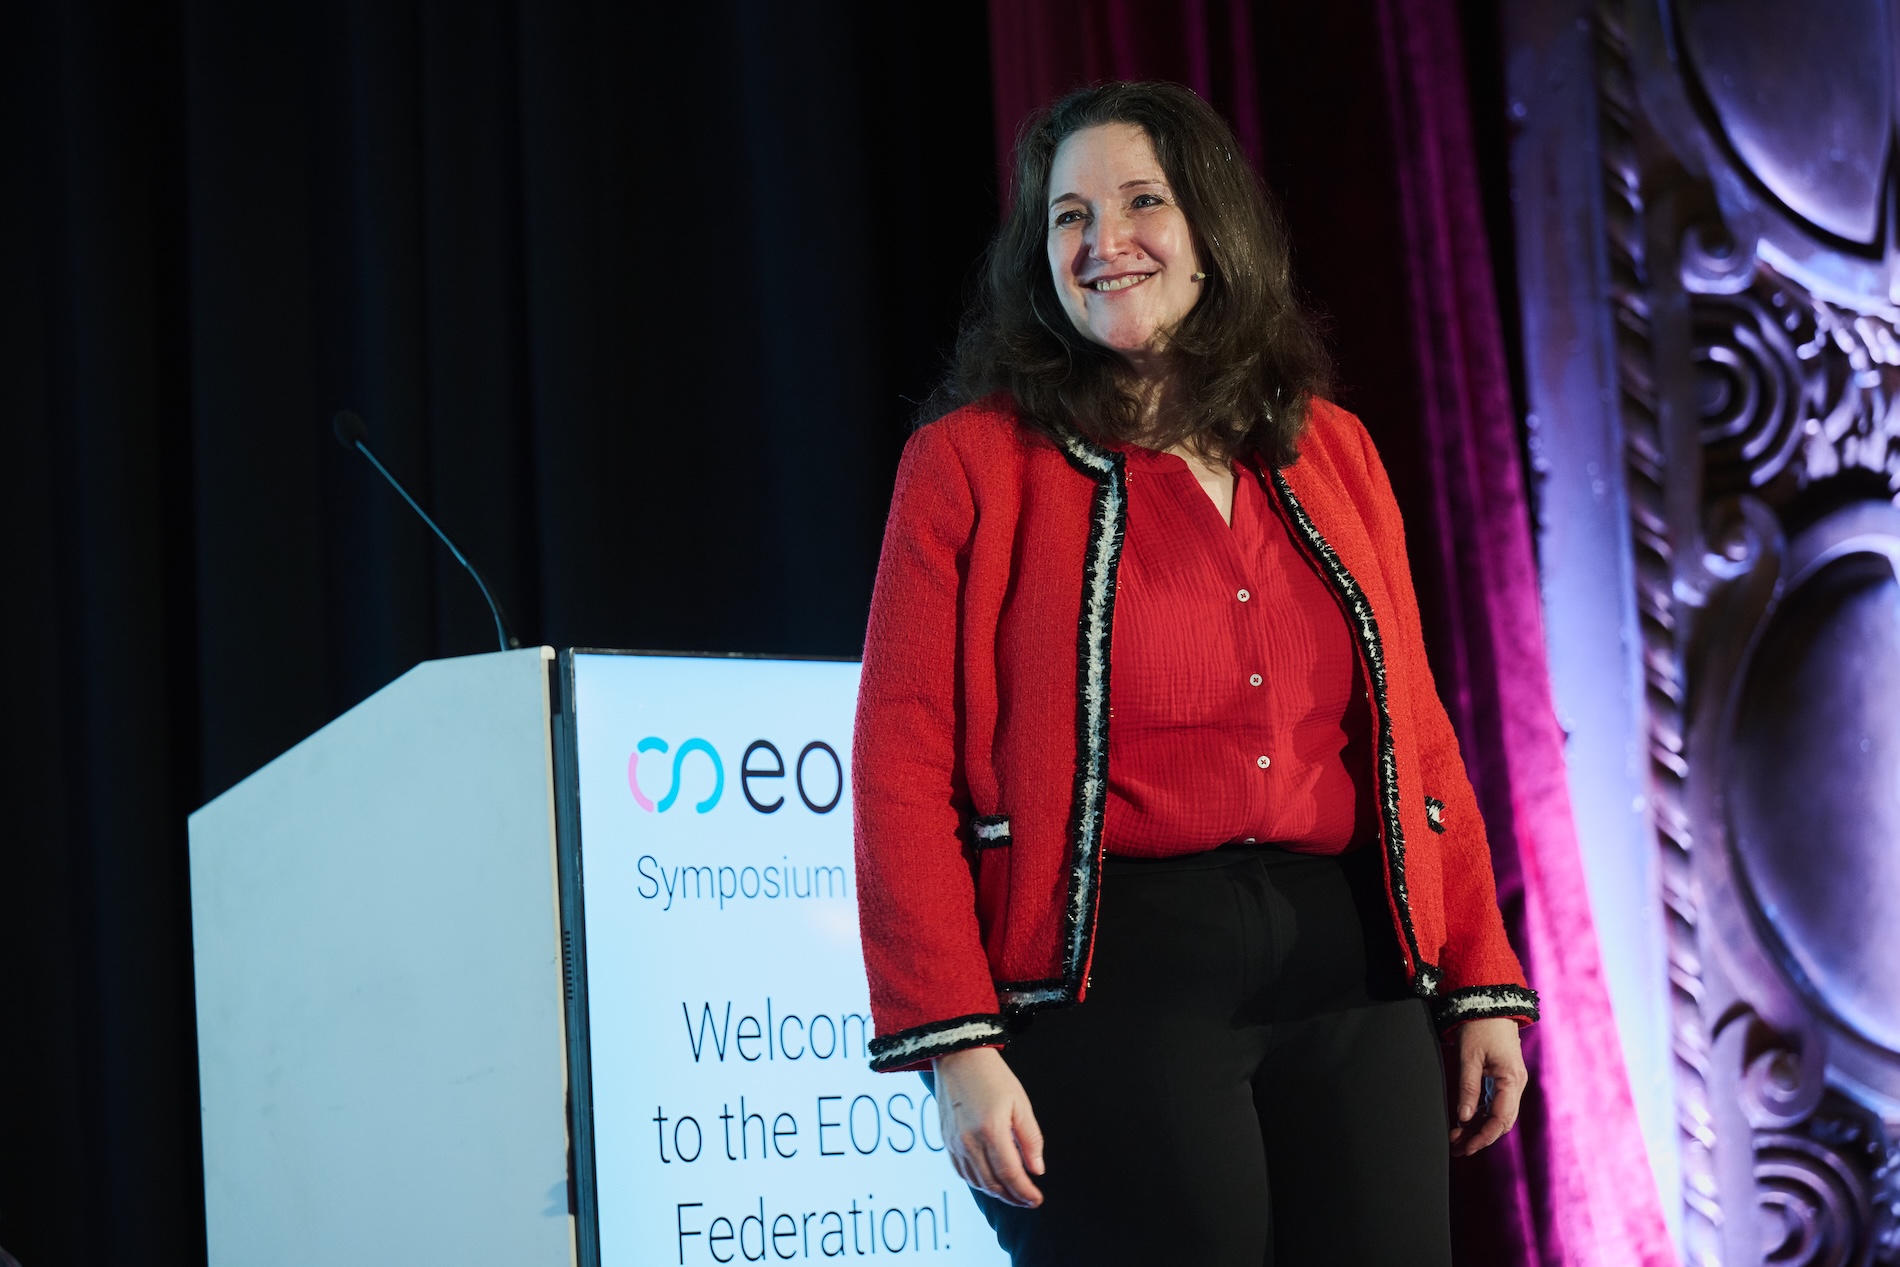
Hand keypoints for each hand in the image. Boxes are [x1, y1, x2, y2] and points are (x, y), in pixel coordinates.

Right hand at [932, 1046, 1044, 1206]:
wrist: (958, 1057)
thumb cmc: (993, 1076)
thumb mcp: (1021, 1102)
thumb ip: (1030, 1138)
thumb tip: (1037, 1169)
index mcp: (992, 1130)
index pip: (1010, 1173)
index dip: (1025, 1191)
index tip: (1037, 1199)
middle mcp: (969, 1141)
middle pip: (993, 1183)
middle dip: (1013, 1197)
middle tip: (1029, 1200)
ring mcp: (955, 1143)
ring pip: (977, 1181)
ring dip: (997, 1193)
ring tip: (1013, 1194)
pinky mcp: (946, 1141)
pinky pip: (962, 1172)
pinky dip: (978, 1183)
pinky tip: (990, 1182)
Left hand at [1448, 1017, 1526, 1156]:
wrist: (1489, 1002)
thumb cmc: (1479, 1026)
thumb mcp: (1469, 1056)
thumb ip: (1468, 1087)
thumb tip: (1464, 1118)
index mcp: (1511, 1079)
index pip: (1500, 1119)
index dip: (1482, 1137)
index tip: (1464, 1148)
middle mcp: (1516, 1084)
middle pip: (1501, 1121)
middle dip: (1480, 1137)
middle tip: (1456, 1148)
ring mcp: (1512, 1082)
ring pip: (1499, 1115)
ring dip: (1479, 1128)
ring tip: (1456, 1139)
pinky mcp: (1505, 1078)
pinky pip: (1496, 1104)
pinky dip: (1482, 1115)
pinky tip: (1465, 1122)